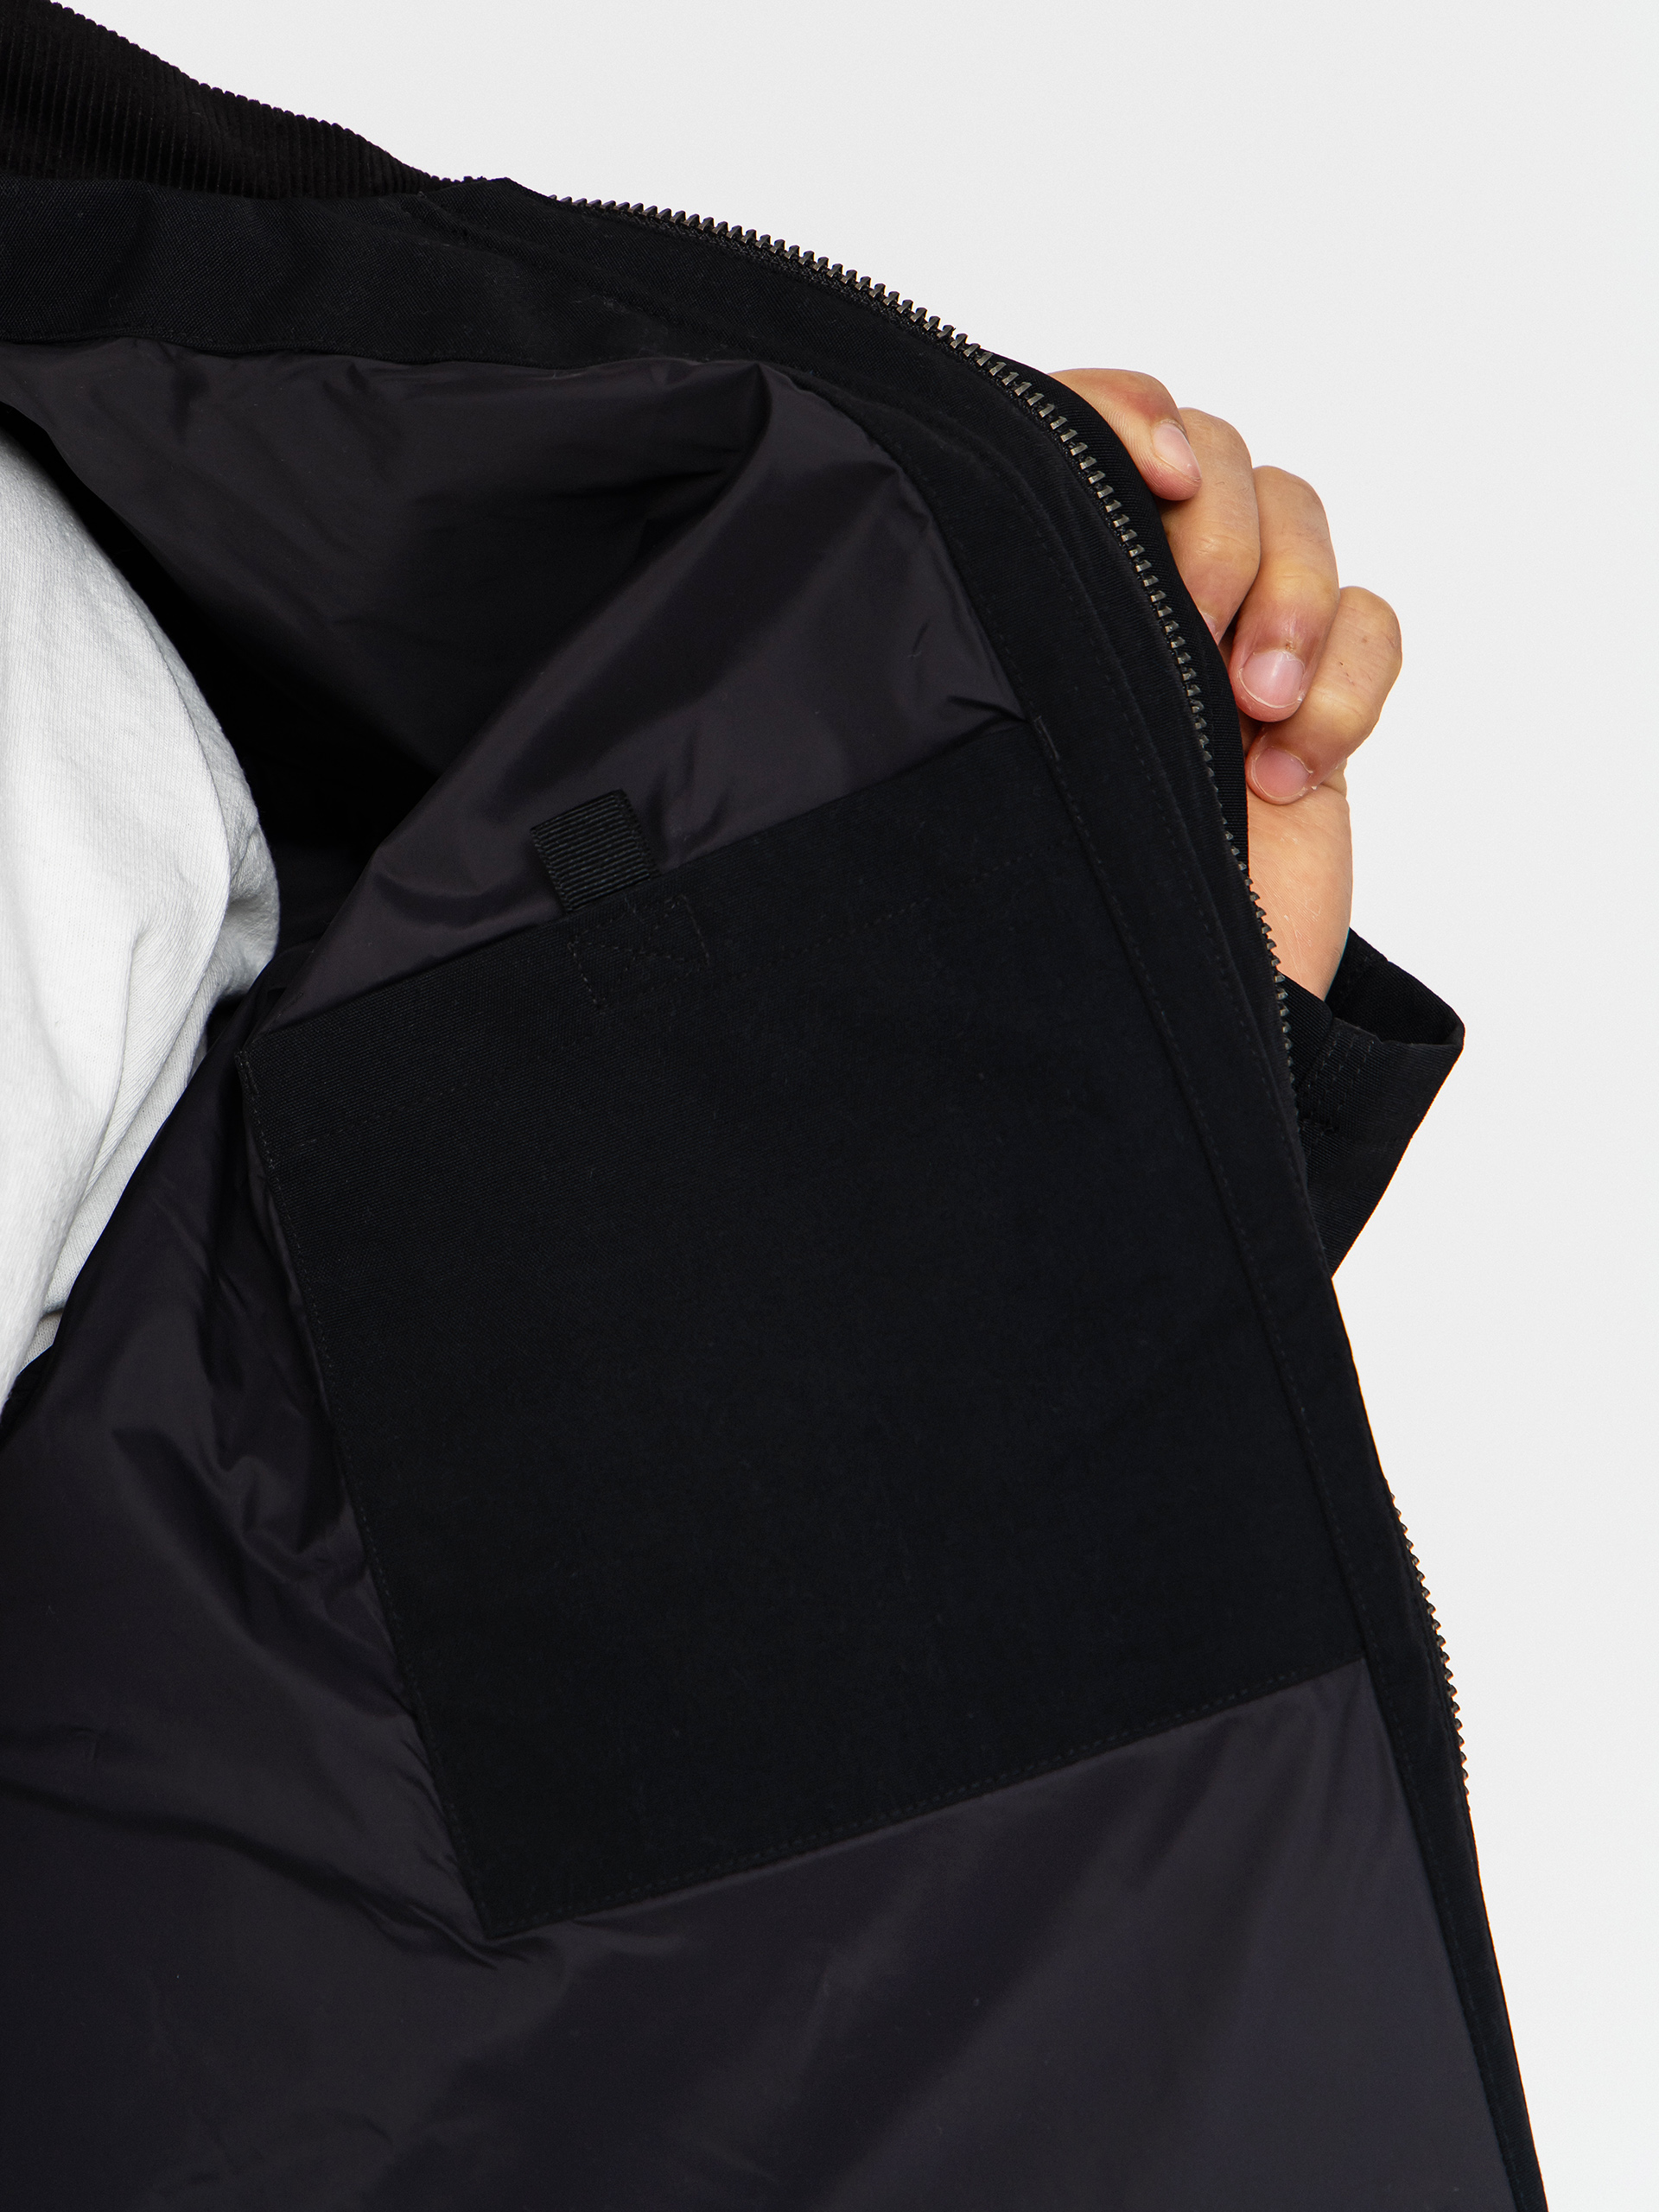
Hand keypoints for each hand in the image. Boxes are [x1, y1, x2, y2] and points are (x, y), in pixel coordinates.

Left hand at [1050, 369, 1401, 998]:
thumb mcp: (990, 755)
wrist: (1141, 1035)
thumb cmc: (1039, 910)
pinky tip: (1292, 770)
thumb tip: (953, 535)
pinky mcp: (1312, 708)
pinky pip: (1375, 625)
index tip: (1153, 475)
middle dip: (1221, 535)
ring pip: (1302, 521)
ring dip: (1294, 604)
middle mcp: (1137, 600)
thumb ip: (992, 638)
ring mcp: (1232, 650)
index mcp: (1043, 583)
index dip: (1130, 414)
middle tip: (1190, 635)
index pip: (1096, 423)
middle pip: (1220, 460)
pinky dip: (1350, 682)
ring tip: (1252, 716)